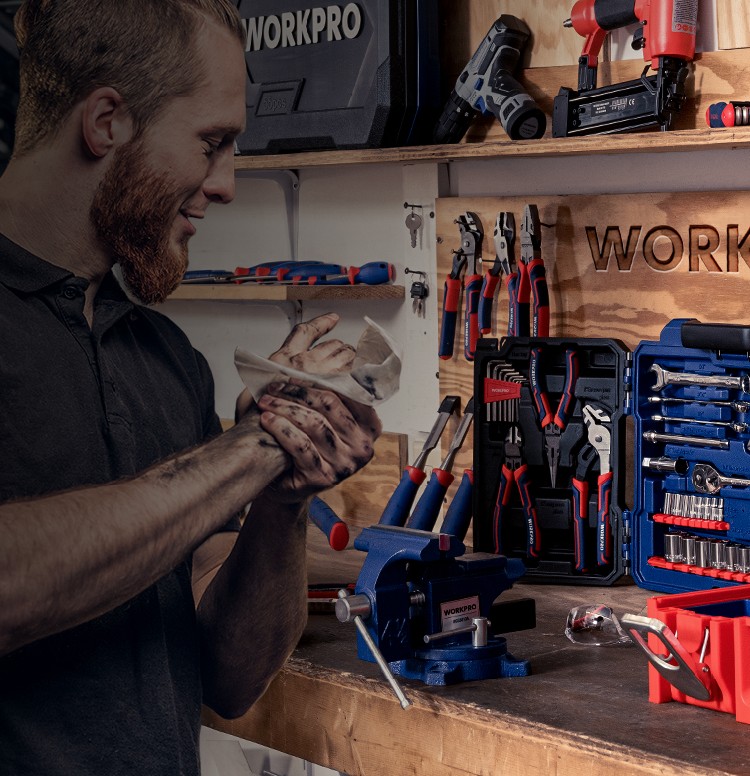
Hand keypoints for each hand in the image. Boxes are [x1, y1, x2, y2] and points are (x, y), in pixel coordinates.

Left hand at [253, 313, 381, 499]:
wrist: (284, 479)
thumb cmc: (301, 437)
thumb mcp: (316, 402)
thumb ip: (327, 364)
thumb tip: (332, 320)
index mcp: (369, 422)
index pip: (352, 388)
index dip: (324, 371)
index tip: (299, 362)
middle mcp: (363, 444)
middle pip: (330, 404)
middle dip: (297, 391)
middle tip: (273, 385)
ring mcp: (345, 463)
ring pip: (314, 423)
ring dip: (284, 409)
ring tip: (265, 402)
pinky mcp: (323, 477)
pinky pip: (301, 446)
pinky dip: (281, 429)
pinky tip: (267, 421)